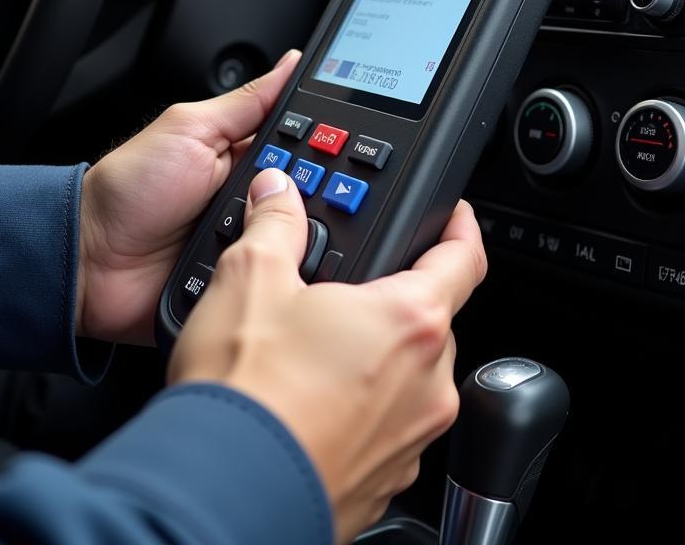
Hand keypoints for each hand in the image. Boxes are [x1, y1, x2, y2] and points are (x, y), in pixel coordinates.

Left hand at [76, 50, 300, 343]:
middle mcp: (253, 198)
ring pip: (305, 239)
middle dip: (316, 194)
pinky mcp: (243, 281)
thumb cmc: (129, 189)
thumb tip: (290, 63)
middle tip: (293, 192)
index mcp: (243, 154)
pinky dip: (280, 274)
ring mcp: (249, 242)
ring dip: (297, 236)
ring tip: (274, 230)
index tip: (342, 147)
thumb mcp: (189, 128)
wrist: (89, 262)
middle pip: (313, 193)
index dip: (326, 146)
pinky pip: (279, 278)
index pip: (306, 146)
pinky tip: (275, 267)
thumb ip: (246, 101)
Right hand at [168, 168, 486, 544]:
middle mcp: (427, 382)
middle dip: (390, 297)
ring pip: (408, 375)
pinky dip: (360, 407)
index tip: (454, 215)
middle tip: (339, 288)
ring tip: (309, 350)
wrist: (219, 491)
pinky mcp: (387, 479)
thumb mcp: (251, 277)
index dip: (461, 227)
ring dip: (374, 355)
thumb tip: (278, 192)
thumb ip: (275, 223)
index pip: (464, 258)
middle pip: (428, 318)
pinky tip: (308, 400)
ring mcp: (411, 437)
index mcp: (410, 320)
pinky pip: (387, 425)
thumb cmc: (246, 392)